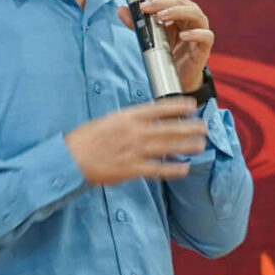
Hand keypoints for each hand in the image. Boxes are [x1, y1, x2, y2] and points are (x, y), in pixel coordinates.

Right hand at [66, 98, 206, 185]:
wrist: (70, 160)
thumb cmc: (85, 140)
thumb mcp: (107, 121)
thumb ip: (128, 121)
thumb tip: (145, 121)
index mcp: (127, 117)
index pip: (158, 108)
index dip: (178, 106)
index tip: (192, 105)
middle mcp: (134, 132)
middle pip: (169, 128)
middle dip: (189, 127)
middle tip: (204, 127)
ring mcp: (135, 151)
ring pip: (168, 147)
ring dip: (187, 146)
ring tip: (200, 145)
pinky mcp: (132, 169)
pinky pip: (158, 169)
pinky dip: (173, 169)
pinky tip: (185, 168)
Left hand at [119, 0, 215, 93]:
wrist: (179, 77)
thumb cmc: (169, 51)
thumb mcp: (151, 35)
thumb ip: (138, 23)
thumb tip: (121, 10)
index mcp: (179, 11)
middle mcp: (191, 17)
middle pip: (181, 2)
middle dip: (163, 1)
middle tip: (146, 6)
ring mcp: (200, 30)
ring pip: (195, 14)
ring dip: (177, 12)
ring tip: (161, 16)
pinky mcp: (205, 46)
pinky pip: (205, 36)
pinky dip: (195, 34)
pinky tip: (183, 35)